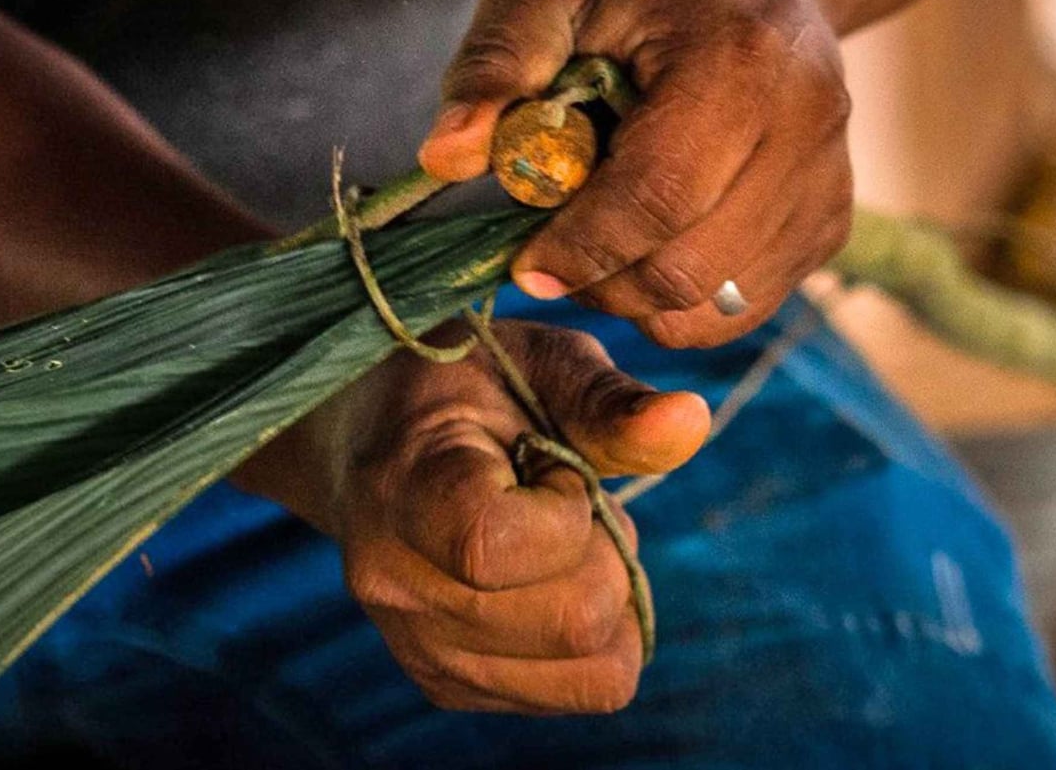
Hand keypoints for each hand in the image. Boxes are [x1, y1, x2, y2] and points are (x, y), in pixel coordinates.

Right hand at [313, 320, 708, 712]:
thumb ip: (608, 401)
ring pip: (588, 672)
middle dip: (607, 555)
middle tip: (567, 500)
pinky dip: (590, 638)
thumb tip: (691, 422)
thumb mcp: (532, 362)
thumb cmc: (459, 389)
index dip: (565, 508)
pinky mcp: (445, 682)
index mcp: (402, 490)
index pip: (499, 549)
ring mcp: (417, 646)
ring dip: (606, 600)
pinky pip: (574, 692)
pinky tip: (544, 577)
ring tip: (557, 541)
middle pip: (571, 622)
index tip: (550, 465)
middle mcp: (396, 586)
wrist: (364, 439)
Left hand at [419, 0, 852, 347]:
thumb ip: (494, 66)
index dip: (581, 247)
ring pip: (713, 306)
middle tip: (549, 250)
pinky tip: (648, 242)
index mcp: (742, 58)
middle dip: (600, 279)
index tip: (522, 265)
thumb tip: (444, 158)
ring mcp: (829, 183)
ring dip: (635, 297)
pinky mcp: (830, 225)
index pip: (659, 194)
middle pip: (687, 268)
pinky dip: (678, 302)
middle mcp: (808, 126)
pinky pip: (739, 309)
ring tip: (600, 236)